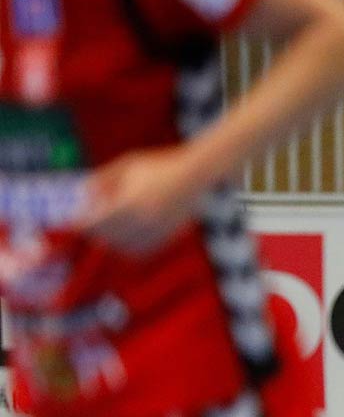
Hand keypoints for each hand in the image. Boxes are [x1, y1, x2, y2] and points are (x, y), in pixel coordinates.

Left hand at [75, 147, 207, 256]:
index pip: (96, 223)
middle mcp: (142, 221)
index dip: (83, 224)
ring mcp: (156, 231)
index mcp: (129, 203)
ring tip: (110, 229)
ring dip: (113, 241)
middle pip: (108, 237)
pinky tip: (127, 235)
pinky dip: (130, 247)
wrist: (195, 175)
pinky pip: (142, 250)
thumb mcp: (125, 166)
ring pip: (124, 248)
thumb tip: (83, 196)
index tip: (76, 222)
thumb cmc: (157, 166)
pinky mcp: (167, 236)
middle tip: (92, 223)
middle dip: (97, 231)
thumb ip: (101, 180)